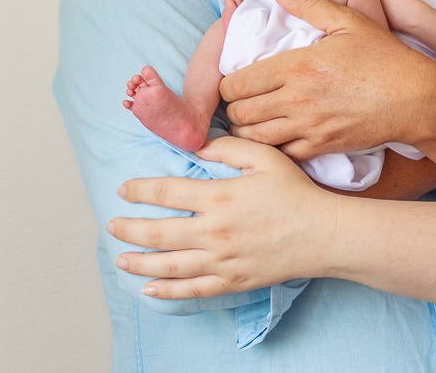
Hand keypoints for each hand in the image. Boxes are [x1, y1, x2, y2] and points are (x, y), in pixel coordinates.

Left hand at [109, 137, 336, 298]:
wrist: (323, 234)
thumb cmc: (296, 193)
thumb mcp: (266, 158)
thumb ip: (229, 147)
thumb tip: (197, 144)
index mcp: (220, 197)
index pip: (167, 192)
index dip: (140, 190)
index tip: (124, 189)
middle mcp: (214, 231)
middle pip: (158, 232)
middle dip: (129, 228)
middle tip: (112, 225)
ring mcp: (221, 260)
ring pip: (168, 265)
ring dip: (138, 262)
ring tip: (120, 258)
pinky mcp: (232, 281)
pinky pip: (191, 289)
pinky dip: (166, 291)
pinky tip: (149, 289)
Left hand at [222, 0, 435, 161]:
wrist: (416, 99)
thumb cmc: (385, 58)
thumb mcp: (350, 21)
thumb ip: (309, 4)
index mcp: (298, 65)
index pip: (237, 83)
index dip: (229, 83)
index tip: (237, 80)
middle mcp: (297, 98)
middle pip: (238, 113)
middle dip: (234, 107)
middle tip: (242, 100)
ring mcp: (308, 127)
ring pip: (253, 138)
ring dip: (247, 130)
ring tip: (254, 120)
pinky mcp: (322, 147)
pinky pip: (280, 155)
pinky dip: (272, 149)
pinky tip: (278, 136)